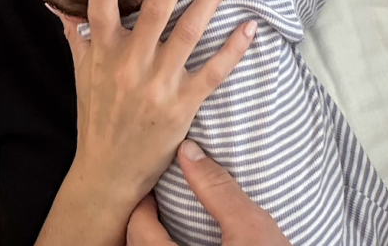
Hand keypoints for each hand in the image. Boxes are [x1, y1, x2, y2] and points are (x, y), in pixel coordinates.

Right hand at [54, 0, 257, 216]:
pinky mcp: (182, 105)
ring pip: (188, 32)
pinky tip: (249, 27)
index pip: (99, 13)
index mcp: (104, 54)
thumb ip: (76, 33)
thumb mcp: (82, 72)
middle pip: (156, 10)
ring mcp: (158, 84)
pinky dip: (233, 49)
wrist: (107, 173)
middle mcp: (131, 65)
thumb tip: (56, 3)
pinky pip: (212, 72)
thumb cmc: (97, 115)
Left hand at [125, 144, 291, 245]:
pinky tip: (187, 243)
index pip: (139, 230)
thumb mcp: (249, 226)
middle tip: (161, 199)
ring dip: (153, 241)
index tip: (158, 186)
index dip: (144, 202)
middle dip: (145, 222)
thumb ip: (217, 189)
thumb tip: (188, 151)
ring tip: (170, 222)